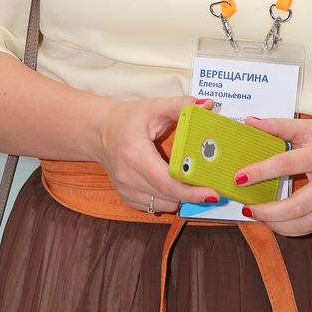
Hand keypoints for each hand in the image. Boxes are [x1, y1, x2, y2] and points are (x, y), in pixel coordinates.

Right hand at [96, 96, 218, 212]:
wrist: (99, 131)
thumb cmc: (127, 118)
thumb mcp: (154, 107)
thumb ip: (181, 105)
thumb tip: (208, 105)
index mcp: (136, 155)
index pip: (167, 182)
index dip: (192, 191)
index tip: (212, 194)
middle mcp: (129, 178)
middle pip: (169, 196)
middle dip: (193, 193)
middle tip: (211, 184)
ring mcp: (126, 191)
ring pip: (165, 204)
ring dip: (180, 195)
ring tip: (189, 179)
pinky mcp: (127, 198)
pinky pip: (155, 206)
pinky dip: (168, 198)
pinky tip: (171, 182)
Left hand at [234, 116, 311, 235]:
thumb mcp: (308, 126)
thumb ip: (278, 125)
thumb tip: (249, 123)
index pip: (287, 164)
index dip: (261, 172)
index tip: (239, 177)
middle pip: (297, 205)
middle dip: (268, 211)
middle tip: (246, 208)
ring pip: (304, 223)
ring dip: (276, 225)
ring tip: (257, 216)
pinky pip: (311, 227)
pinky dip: (290, 229)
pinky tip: (275, 222)